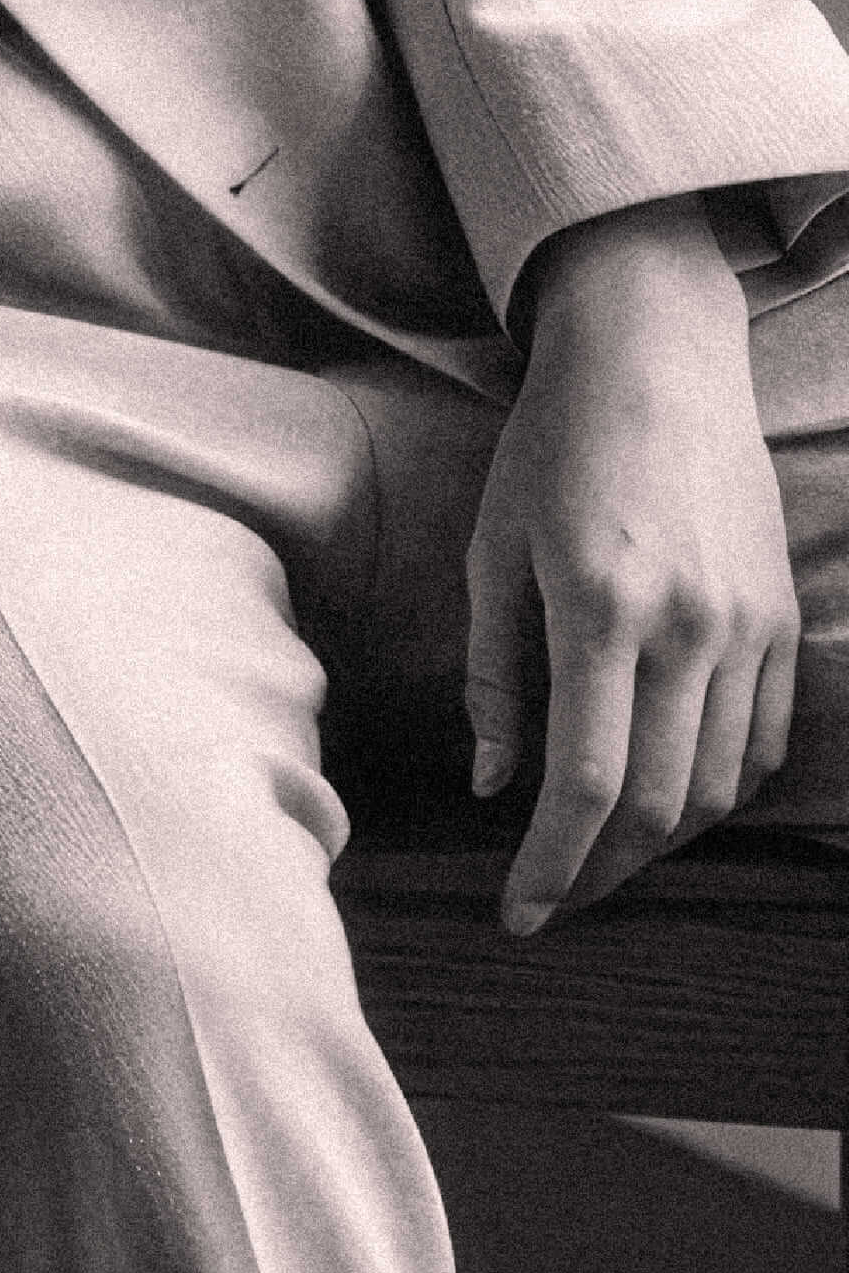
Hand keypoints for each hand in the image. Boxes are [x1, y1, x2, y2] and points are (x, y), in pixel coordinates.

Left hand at [470, 204, 798, 931]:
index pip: (587, 780)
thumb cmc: (549, 450)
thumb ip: (494, 675)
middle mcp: (689, 627)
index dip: (553, 862)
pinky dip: (715, 787)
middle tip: (553, 899)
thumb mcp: (491, 551)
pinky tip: (666, 799)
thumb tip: (492, 784)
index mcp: (600, 608)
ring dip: (662, 839)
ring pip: (720, 783)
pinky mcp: (781, 620)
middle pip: (661, 801)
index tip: (519, 910)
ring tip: (600, 858)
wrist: (656, 362)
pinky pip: (760, 739)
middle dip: (604, 870)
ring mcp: (748, 626)